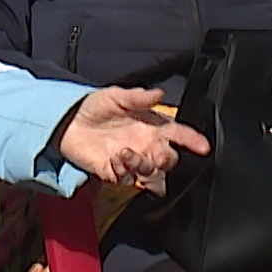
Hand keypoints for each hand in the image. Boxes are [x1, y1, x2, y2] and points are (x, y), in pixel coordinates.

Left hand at [59, 86, 210, 184]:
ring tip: (127, 153)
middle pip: (170, 159)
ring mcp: (132, 160)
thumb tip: (159, 93)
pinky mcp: (116, 172)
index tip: (203, 147)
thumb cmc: (93, 107)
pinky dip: (124, 169)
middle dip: (167, 158)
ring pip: (152, 172)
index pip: (179, 134)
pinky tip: (115, 158)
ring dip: (143, 165)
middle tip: (157, 153)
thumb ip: (138, 97)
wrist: (67, 123)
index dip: (193, 140)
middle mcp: (145, 145)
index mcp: (151, 126)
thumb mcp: (115, 95)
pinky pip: (128, 178)